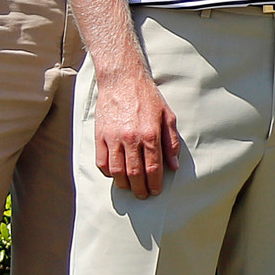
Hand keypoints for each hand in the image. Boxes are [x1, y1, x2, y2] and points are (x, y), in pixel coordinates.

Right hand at [91, 62, 181, 198]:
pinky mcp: (100, 136)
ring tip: (130, 188)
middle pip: (134, 174)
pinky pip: (102, 162)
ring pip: (117, 171)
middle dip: (140, 189)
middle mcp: (131, 138)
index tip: (156, 191)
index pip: (153, 167)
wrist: (122, 80)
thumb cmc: (147, 97)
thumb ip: (171, 142)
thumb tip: (173, 165)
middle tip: (143, 195)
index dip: (155, 183)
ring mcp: (113, 138)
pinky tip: (115, 174)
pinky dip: (108, 172)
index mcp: (150, 134)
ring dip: (124, 184)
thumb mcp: (167, 116)